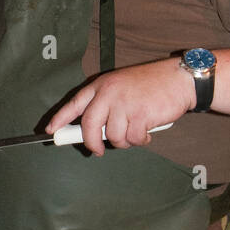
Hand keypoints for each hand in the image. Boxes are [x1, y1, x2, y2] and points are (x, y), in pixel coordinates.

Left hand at [45, 58, 195, 156]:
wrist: (179, 79)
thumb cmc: (151, 85)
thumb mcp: (121, 86)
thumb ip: (105, 104)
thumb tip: (91, 131)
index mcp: (101, 85)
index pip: (74, 103)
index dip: (60, 118)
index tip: (51, 131)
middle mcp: (109, 93)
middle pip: (89, 126)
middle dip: (91, 143)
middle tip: (96, 151)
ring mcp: (124, 103)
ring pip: (113, 136)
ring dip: (124, 141)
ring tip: (135, 132)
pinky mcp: (140, 115)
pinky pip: (133, 139)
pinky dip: (140, 140)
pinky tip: (147, 131)